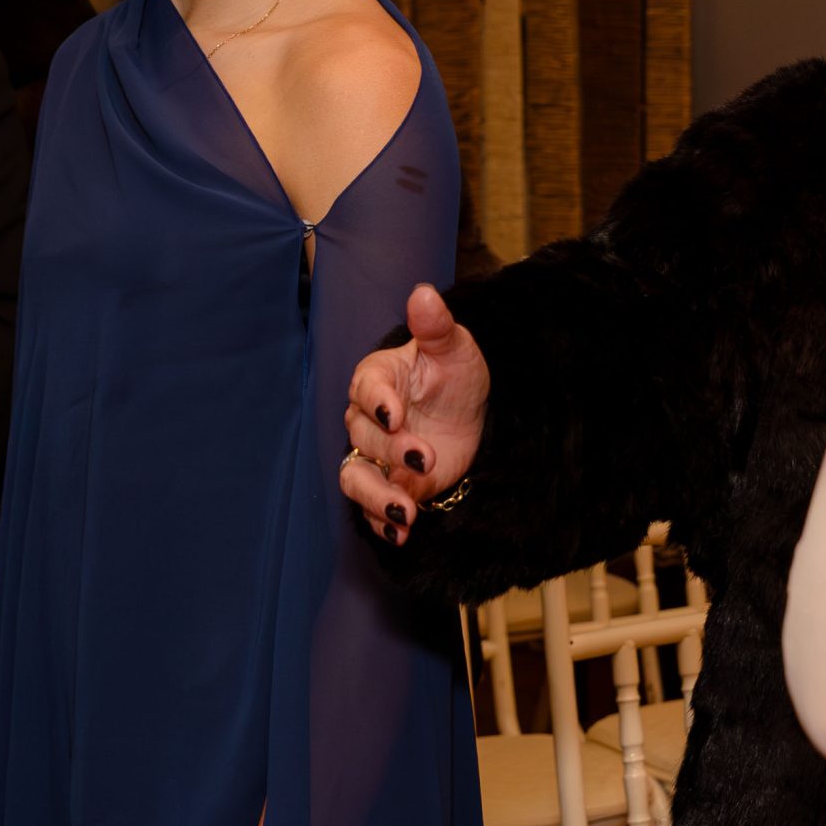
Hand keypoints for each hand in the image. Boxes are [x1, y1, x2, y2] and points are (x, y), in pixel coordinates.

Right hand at [341, 284, 489, 541]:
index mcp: (378, 378)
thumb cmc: (455, 376)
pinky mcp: (385, 485)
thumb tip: (423, 293)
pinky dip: (382, 522)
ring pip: (355, 477)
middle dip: (391, 450)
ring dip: (376, 496)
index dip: (378, 401)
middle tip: (425, 459)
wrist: (470, 417)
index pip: (366, 387)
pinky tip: (402, 533)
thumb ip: (436, 326)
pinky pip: (370, 507)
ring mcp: (373, 455)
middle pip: (364, 436)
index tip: (395, 413)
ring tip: (404, 514)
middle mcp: (367, 418)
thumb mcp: (455, 349)